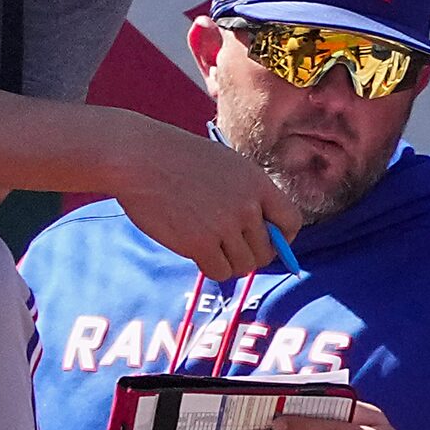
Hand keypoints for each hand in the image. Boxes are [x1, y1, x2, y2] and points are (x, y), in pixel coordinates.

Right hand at [116, 123, 304, 279]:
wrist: (138, 158)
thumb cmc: (174, 157)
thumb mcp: (224, 164)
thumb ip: (246, 192)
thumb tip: (260, 228)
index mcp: (257, 184)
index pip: (291, 222)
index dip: (281, 237)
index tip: (266, 240)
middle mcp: (247, 207)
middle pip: (266, 251)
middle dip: (251, 254)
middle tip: (229, 248)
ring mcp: (224, 227)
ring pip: (244, 265)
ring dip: (230, 263)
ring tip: (210, 250)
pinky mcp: (199, 243)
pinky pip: (219, 271)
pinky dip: (211, 268)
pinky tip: (196, 253)